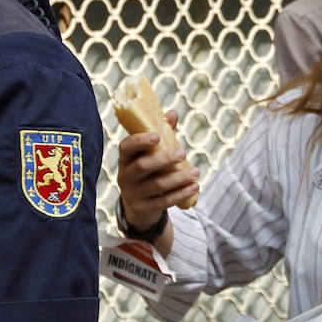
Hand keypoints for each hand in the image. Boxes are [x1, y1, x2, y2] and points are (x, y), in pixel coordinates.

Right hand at [115, 109, 196, 228]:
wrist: (139, 207)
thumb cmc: (148, 172)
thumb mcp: (150, 155)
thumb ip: (162, 134)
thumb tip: (172, 113)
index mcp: (125, 159)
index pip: (126, 147)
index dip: (140, 141)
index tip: (157, 136)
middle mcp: (125, 176)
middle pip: (142, 166)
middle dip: (164, 159)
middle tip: (183, 153)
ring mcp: (132, 194)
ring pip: (156, 185)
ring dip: (178, 178)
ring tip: (196, 171)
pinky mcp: (143, 208)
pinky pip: (164, 201)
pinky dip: (181, 194)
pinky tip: (194, 187)